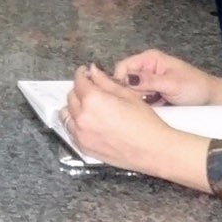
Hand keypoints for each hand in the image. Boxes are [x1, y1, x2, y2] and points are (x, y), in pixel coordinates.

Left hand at [63, 64, 185, 175]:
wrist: (153, 151)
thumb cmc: (145, 124)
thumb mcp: (127, 95)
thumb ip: (105, 81)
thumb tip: (93, 71)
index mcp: (93, 100)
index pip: (79, 81)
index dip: (82, 74)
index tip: (85, 72)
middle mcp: (83, 117)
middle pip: (71, 97)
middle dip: (79, 90)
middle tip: (91, 89)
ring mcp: (81, 134)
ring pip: (67, 115)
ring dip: (74, 107)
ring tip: (88, 106)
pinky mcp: (84, 147)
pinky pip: (71, 131)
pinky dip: (75, 124)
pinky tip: (88, 122)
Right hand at [110, 48, 218, 107]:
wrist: (212, 98)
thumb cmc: (196, 87)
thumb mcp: (172, 84)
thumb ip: (149, 81)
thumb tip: (127, 79)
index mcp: (150, 58)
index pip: (123, 67)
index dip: (122, 81)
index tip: (128, 96)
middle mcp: (146, 67)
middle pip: (126, 80)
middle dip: (133, 92)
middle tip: (149, 100)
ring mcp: (149, 79)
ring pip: (132, 91)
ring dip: (140, 99)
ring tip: (155, 103)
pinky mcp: (152, 91)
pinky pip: (140, 98)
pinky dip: (145, 104)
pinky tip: (156, 106)